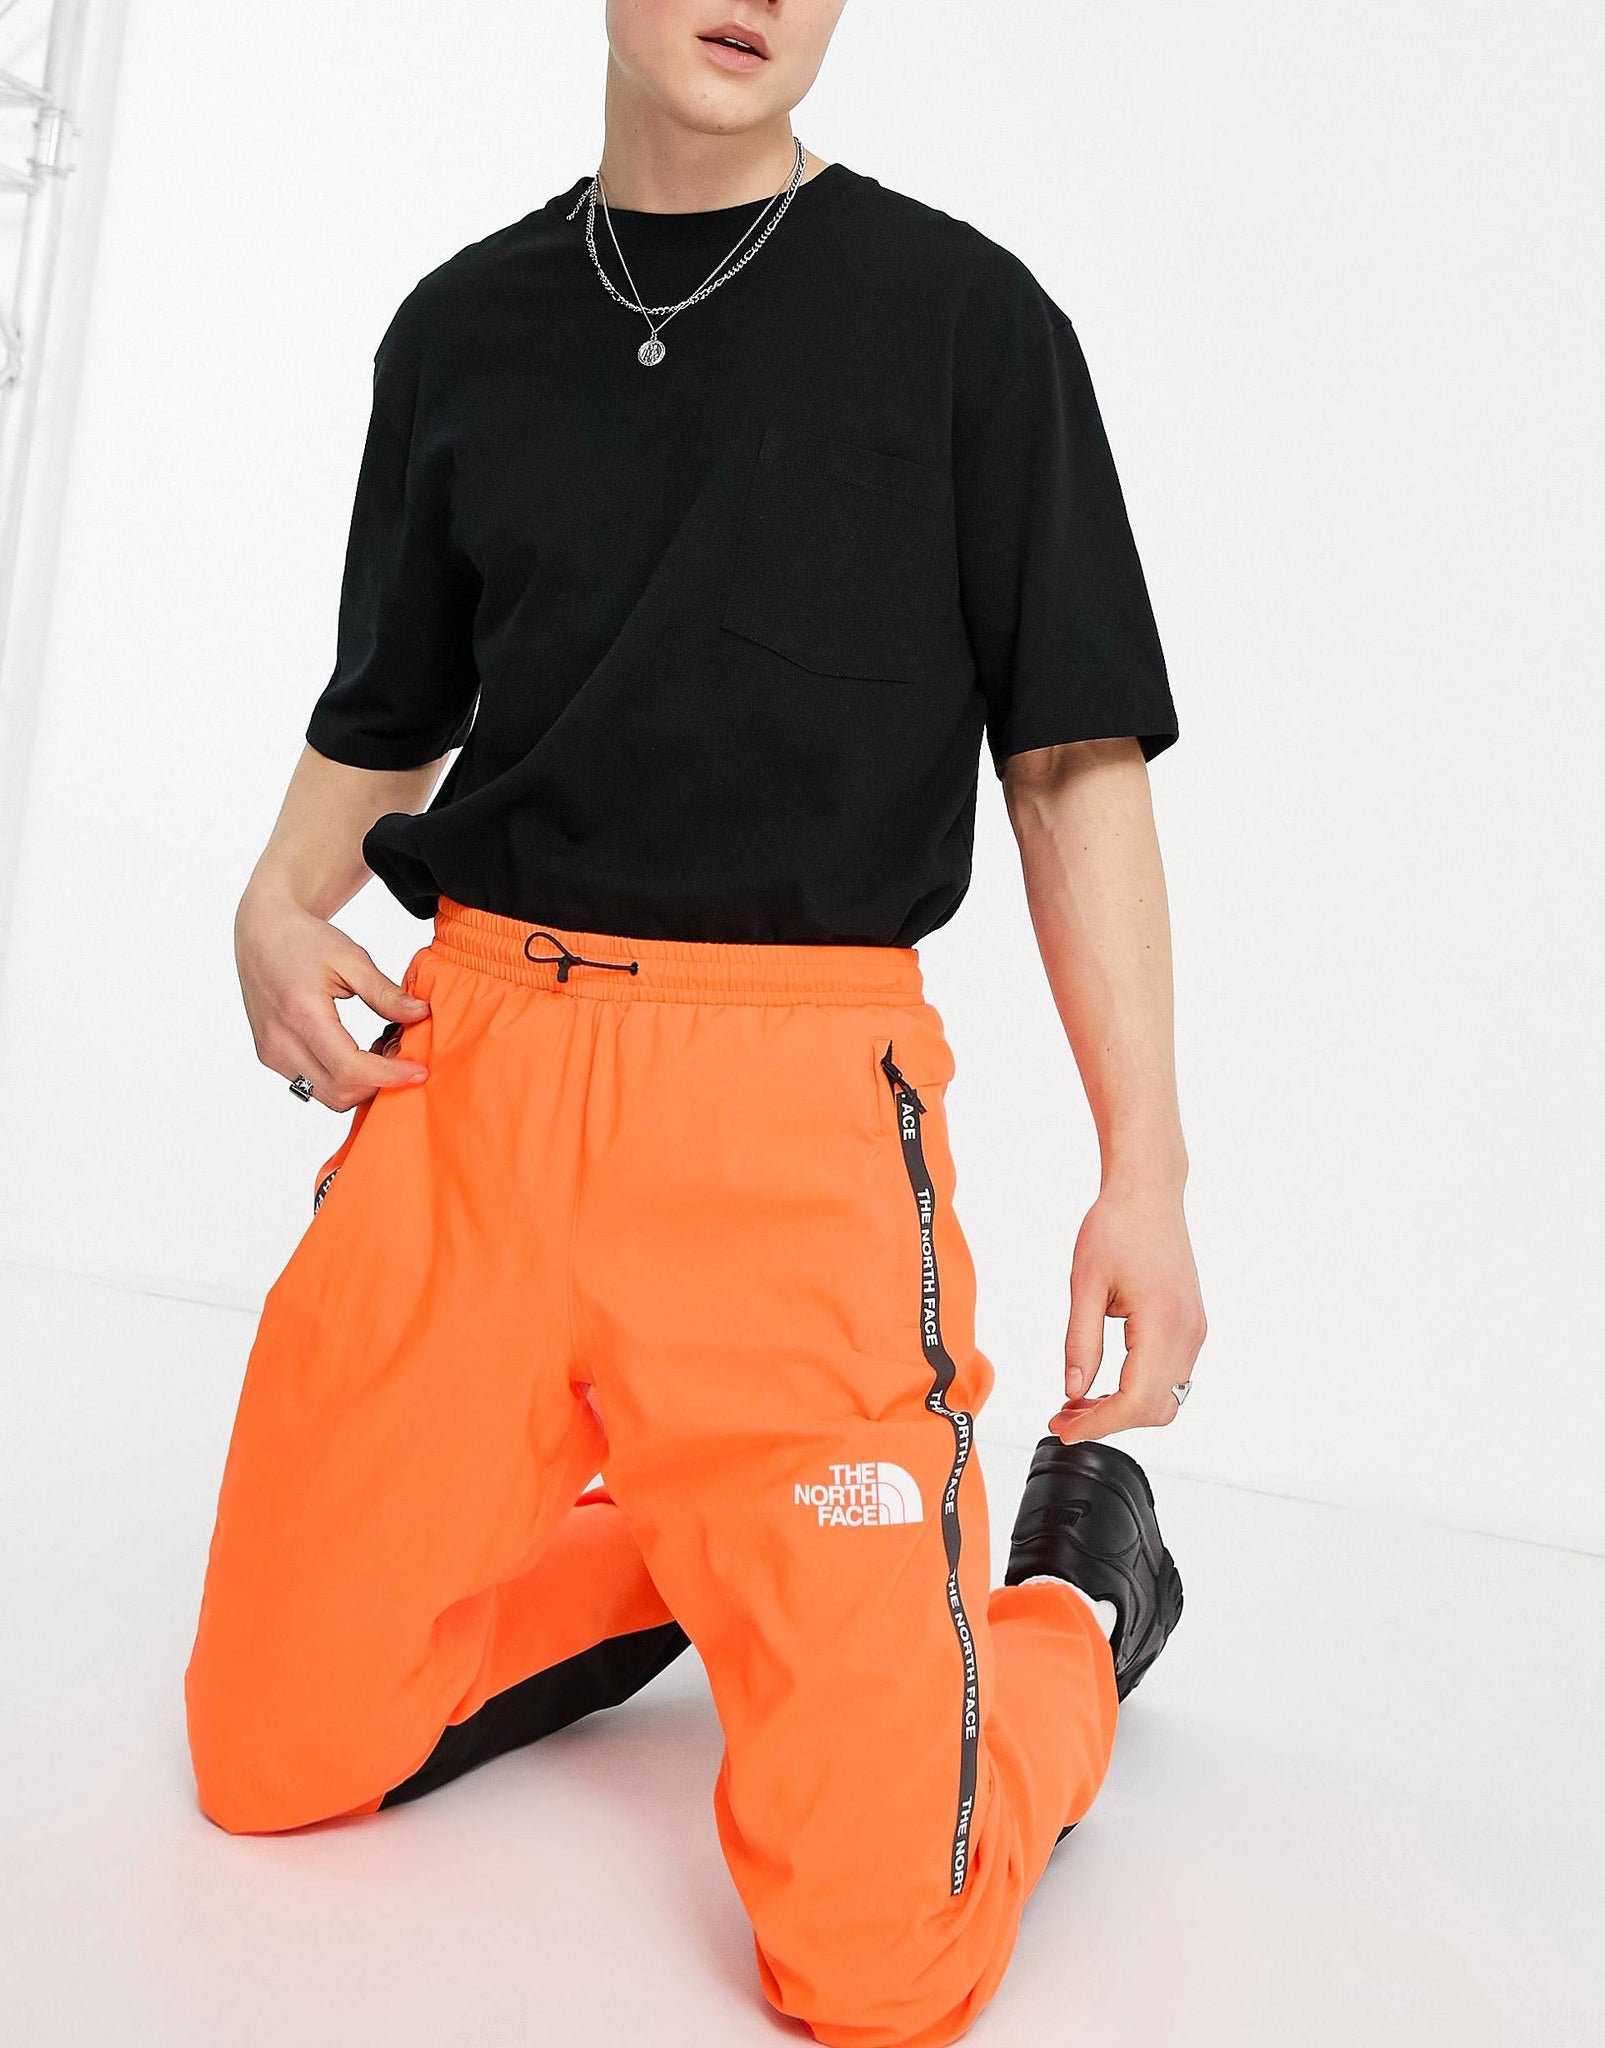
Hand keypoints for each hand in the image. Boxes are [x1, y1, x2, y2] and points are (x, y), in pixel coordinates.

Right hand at [236, 886, 429, 1111]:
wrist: (262, 933)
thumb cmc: (304, 940)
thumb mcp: (351, 958)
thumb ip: (385, 992)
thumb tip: (421, 1015)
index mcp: (300, 1013)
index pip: (349, 1068)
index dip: (389, 1076)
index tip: (418, 1070)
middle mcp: (279, 1041)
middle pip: (339, 1092)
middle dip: (379, 1082)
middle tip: (403, 1053)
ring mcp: (271, 1052)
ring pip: (327, 1096)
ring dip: (362, 1084)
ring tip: (382, 1049)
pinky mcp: (271, 1056)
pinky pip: (314, 1084)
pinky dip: (344, 1079)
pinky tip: (360, 1051)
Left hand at [1048, 1190, 1205, 1442]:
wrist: (1149, 1193)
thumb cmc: (1117, 1227)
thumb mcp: (1085, 1285)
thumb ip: (1080, 1343)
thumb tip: (1073, 1391)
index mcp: (1162, 1323)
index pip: (1135, 1400)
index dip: (1099, 1424)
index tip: (1064, 1429)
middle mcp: (1188, 1333)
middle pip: (1155, 1409)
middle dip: (1110, 1422)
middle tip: (1064, 1417)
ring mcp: (1194, 1330)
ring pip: (1166, 1397)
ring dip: (1124, 1408)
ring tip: (1078, 1402)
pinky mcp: (1191, 1325)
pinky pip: (1170, 1375)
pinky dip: (1139, 1389)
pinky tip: (1104, 1382)